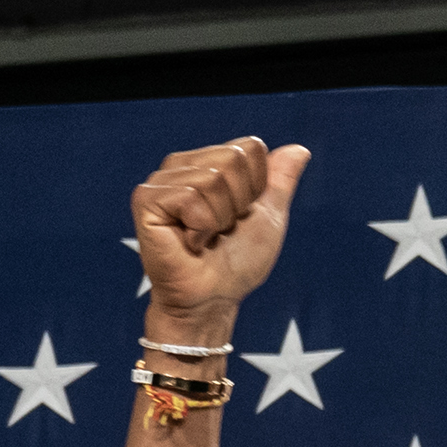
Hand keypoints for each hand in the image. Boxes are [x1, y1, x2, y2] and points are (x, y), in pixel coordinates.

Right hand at [131, 136, 310, 331]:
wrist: (214, 297)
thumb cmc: (238, 262)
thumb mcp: (269, 217)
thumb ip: (281, 181)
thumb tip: (300, 149)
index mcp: (209, 163)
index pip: (250, 149)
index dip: (257, 189)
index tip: (240, 216)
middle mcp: (182, 165)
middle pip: (233, 159)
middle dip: (238, 203)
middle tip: (221, 230)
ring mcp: (161, 181)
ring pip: (212, 179)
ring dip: (219, 219)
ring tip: (203, 237)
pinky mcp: (146, 199)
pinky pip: (190, 197)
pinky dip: (200, 227)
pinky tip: (188, 242)